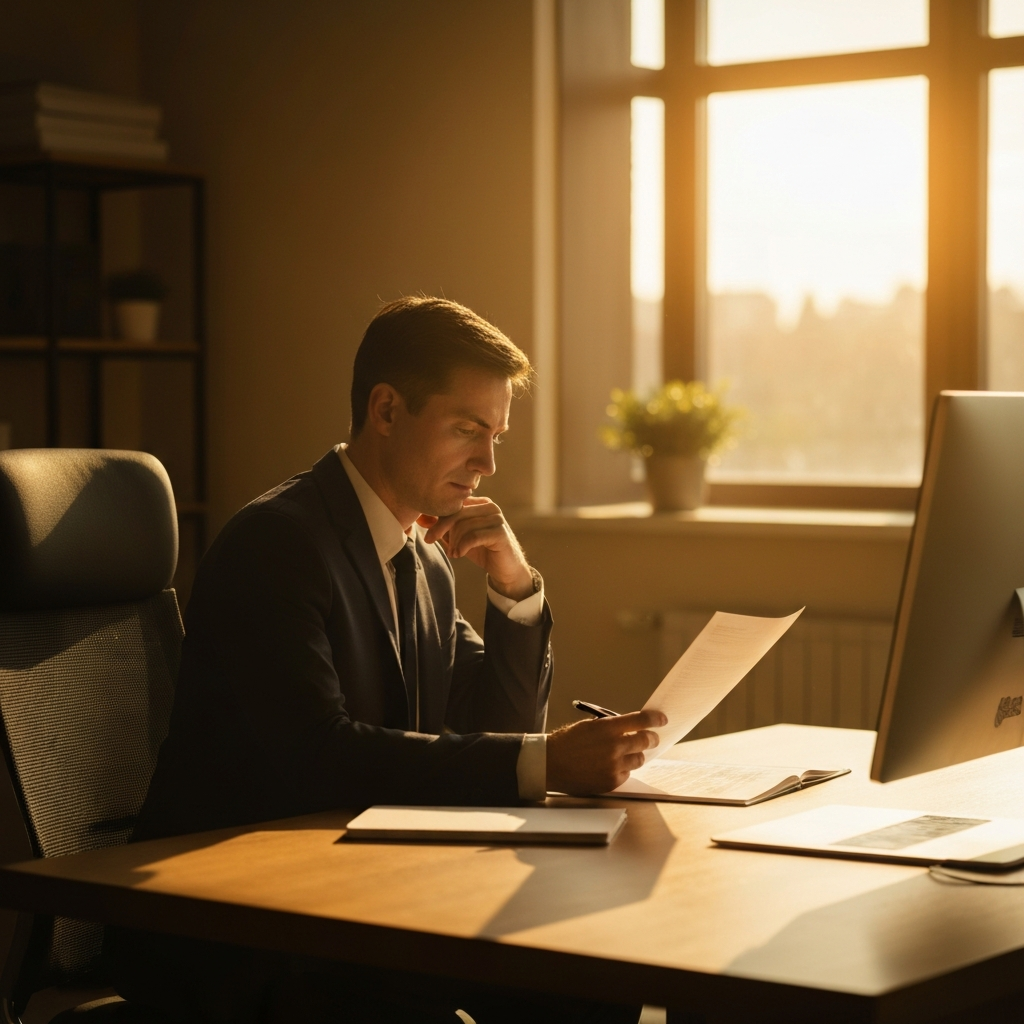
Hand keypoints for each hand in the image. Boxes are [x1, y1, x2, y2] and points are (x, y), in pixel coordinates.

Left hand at [418, 497, 533, 600]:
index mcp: (480, 503)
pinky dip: (462, 546)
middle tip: (431, 541)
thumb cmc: (483, 551)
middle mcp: (490, 507)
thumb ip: (446, 528)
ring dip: (453, 542)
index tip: (428, 535)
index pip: (454, 505)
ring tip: (453, 553)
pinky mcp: (500, 532)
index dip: (438, 519)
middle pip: (457, 513)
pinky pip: (473, 536)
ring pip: (464, 525)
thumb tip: (423, 520)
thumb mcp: (460, 538)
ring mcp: (496, 518)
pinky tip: (460, 554)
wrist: (505, 569)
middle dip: (441, 528)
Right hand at [546, 710, 666, 794]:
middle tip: (652, 738)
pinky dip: (623, 769)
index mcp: (608, 728)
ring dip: (636, 755)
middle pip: (646, 741)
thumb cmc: (567, 742)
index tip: (662, 720)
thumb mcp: (589, 726)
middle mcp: (614, 746)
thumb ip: (611, 727)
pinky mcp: (612, 781)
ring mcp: (614, 765)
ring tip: (626, 753)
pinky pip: (627, 774)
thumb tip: (632, 728)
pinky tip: (611, 767)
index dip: (655, 719)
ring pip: (639, 759)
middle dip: (651, 739)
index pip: (641, 720)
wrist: (550, 764)